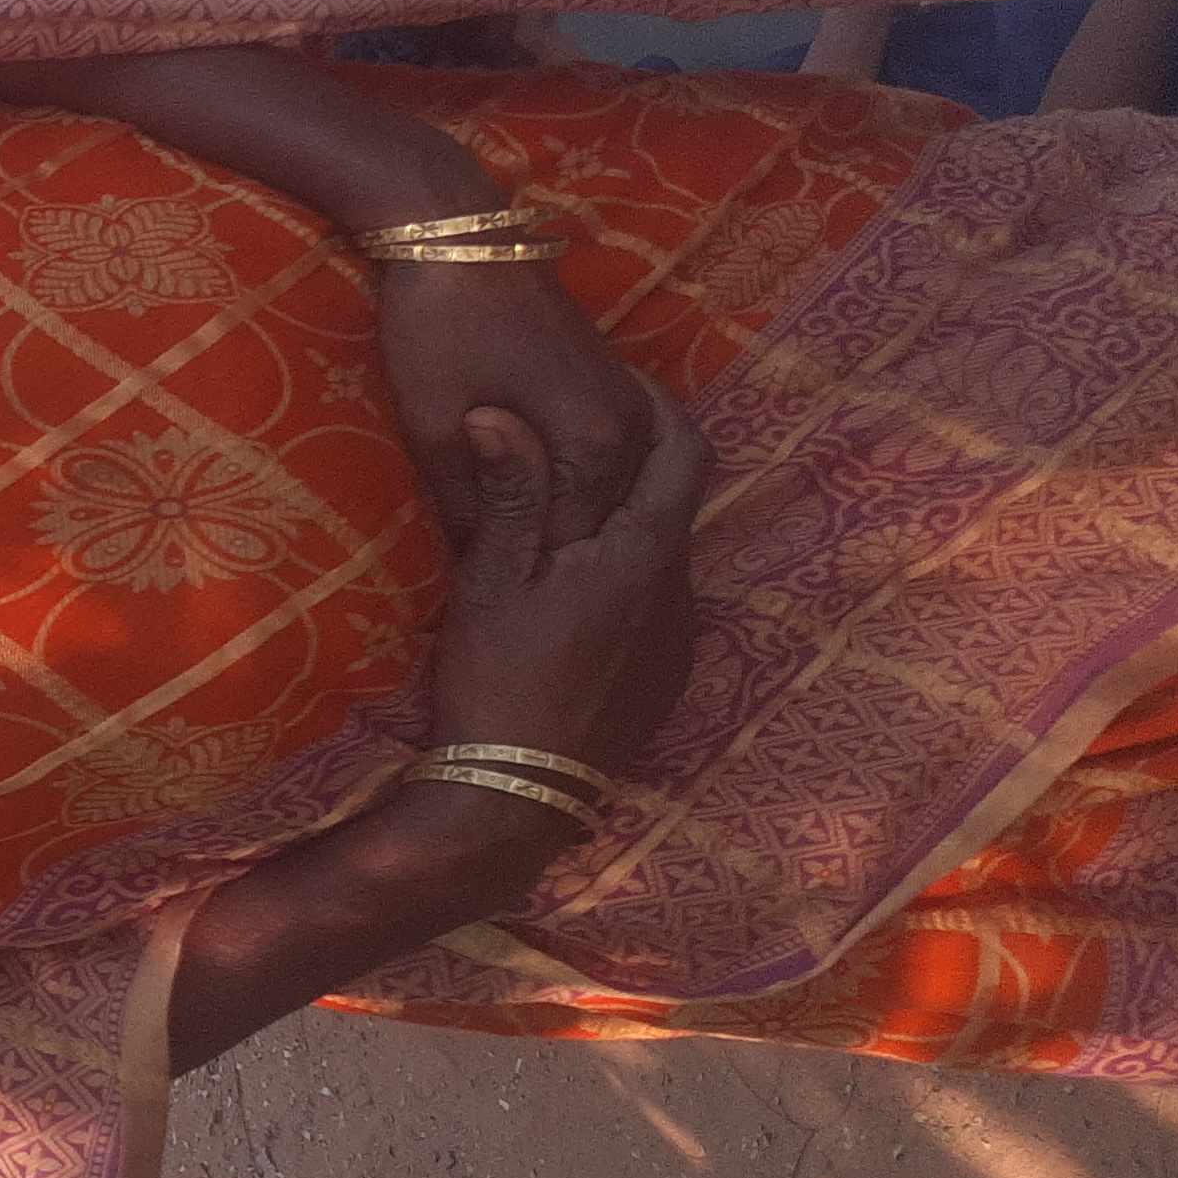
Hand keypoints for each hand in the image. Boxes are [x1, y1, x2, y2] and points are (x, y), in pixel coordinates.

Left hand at [374, 260, 656, 550]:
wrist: (457, 237)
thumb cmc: (437, 331)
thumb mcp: (434, 431)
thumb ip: (468, 506)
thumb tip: (483, 561)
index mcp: (596, 446)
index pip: (566, 545)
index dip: (514, 561)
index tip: (470, 568)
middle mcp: (632, 429)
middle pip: (593, 521)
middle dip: (538, 537)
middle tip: (476, 545)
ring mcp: (630, 404)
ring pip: (601, 492)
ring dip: (553, 508)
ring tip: (492, 515)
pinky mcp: (614, 385)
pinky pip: (601, 458)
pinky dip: (564, 478)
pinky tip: (516, 483)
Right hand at [426, 396, 707, 776]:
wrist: (519, 798)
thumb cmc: (498, 681)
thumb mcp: (492, 580)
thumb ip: (510, 493)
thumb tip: (499, 410)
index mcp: (644, 554)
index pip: (685, 450)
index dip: (661, 403)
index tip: (622, 379)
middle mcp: (682, 592)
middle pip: (676, 501)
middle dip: (636, 465)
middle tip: (575, 443)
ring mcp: (681, 641)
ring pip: (666, 557)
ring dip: (627, 527)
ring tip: (567, 521)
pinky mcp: (668, 680)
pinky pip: (660, 608)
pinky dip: (629, 581)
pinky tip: (576, 596)